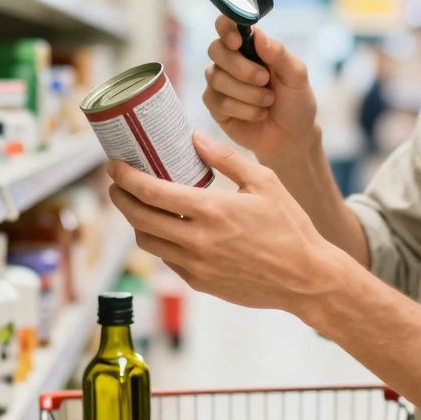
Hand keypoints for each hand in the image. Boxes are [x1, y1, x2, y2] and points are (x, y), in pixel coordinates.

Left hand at [106, 131, 349, 312]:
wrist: (306, 279)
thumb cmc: (290, 227)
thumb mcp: (264, 182)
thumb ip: (226, 158)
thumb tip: (194, 138)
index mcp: (211, 211)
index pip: (150, 192)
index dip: (125, 177)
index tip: (114, 165)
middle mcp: (197, 241)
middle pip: (138, 218)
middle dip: (120, 198)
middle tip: (117, 183)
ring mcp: (196, 266)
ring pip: (148, 242)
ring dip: (137, 221)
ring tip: (140, 204)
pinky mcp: (200, 283)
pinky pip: (167, 260)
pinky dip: (160, 241)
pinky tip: (168, 227)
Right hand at [203, 16, 318, 165]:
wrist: (293, 136)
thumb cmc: (295, 101)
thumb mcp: (296, 75)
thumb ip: (278, 53)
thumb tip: (257, 34)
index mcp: (250, 46)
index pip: (226, 24)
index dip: (226, 27)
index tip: (237, 41)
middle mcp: (230, 60)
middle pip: (216, 50)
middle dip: (242, 68)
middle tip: (265, 79)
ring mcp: (220, 83)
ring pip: (217, 78)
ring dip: (248, 93)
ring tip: (268, 101)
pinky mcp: (215, 105)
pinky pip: (218, 101)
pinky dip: (243, 110)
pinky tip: (258, 114)